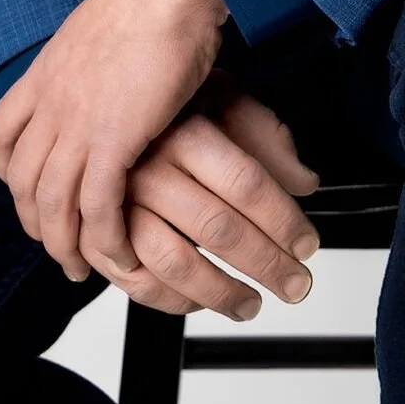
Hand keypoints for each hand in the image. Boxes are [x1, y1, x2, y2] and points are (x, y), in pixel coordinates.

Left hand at [0, 0, 230, 280]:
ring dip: (64, 243)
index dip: (9, 171)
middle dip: (34, 221)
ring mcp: (77, 123)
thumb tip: (112, 64)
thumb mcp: (105, 28)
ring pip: (53, 202)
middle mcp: (51, 102)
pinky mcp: (113, 140)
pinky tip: (118, 255)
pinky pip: (98, 207)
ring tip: (80, 268)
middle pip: (22, 179)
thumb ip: (97, 58)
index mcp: (45, 72)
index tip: (26, 191)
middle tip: (55, 246)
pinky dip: (105, 238)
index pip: (2, 133)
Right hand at [112, 70, 323, 318]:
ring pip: (177, 262)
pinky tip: (200, 300)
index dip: (283, 221)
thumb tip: (305, 183)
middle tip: (294, 285)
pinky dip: (174, 300)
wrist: (102, 107)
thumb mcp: (223, 100)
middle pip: (218, 228)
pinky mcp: (99, 236)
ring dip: (221, 293)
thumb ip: (268, 139)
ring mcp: (118, 205)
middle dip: (266, 265)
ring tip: (250, 303)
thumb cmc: (170, 111)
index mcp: (184, 132)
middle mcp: (148, 168)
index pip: (246, 185)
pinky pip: (139, 282)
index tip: (306, 245)